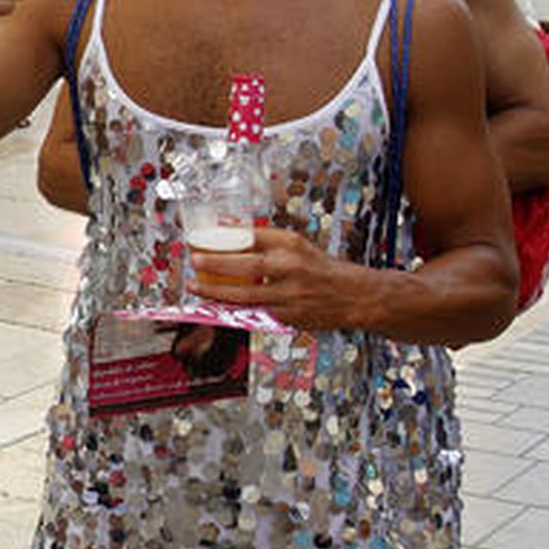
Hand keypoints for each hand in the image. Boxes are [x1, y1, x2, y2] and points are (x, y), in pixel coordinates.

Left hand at [188, 228, 356, 332]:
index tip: (204, 239)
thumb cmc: (319, 268)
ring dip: (218, 293)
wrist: (354, 297)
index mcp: (293, 248)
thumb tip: (228, 229)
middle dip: (218, 266)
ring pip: (248, 296)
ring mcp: (290, 297)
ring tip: (196, 288)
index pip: (256, 239)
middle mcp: (292, 271)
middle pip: (249, 267)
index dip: (229, 238)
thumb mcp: (296, 244)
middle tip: (195, 261)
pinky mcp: (288, 318)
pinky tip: (215, 306)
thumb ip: (264, 238)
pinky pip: (255, 313)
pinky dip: (234, 310)